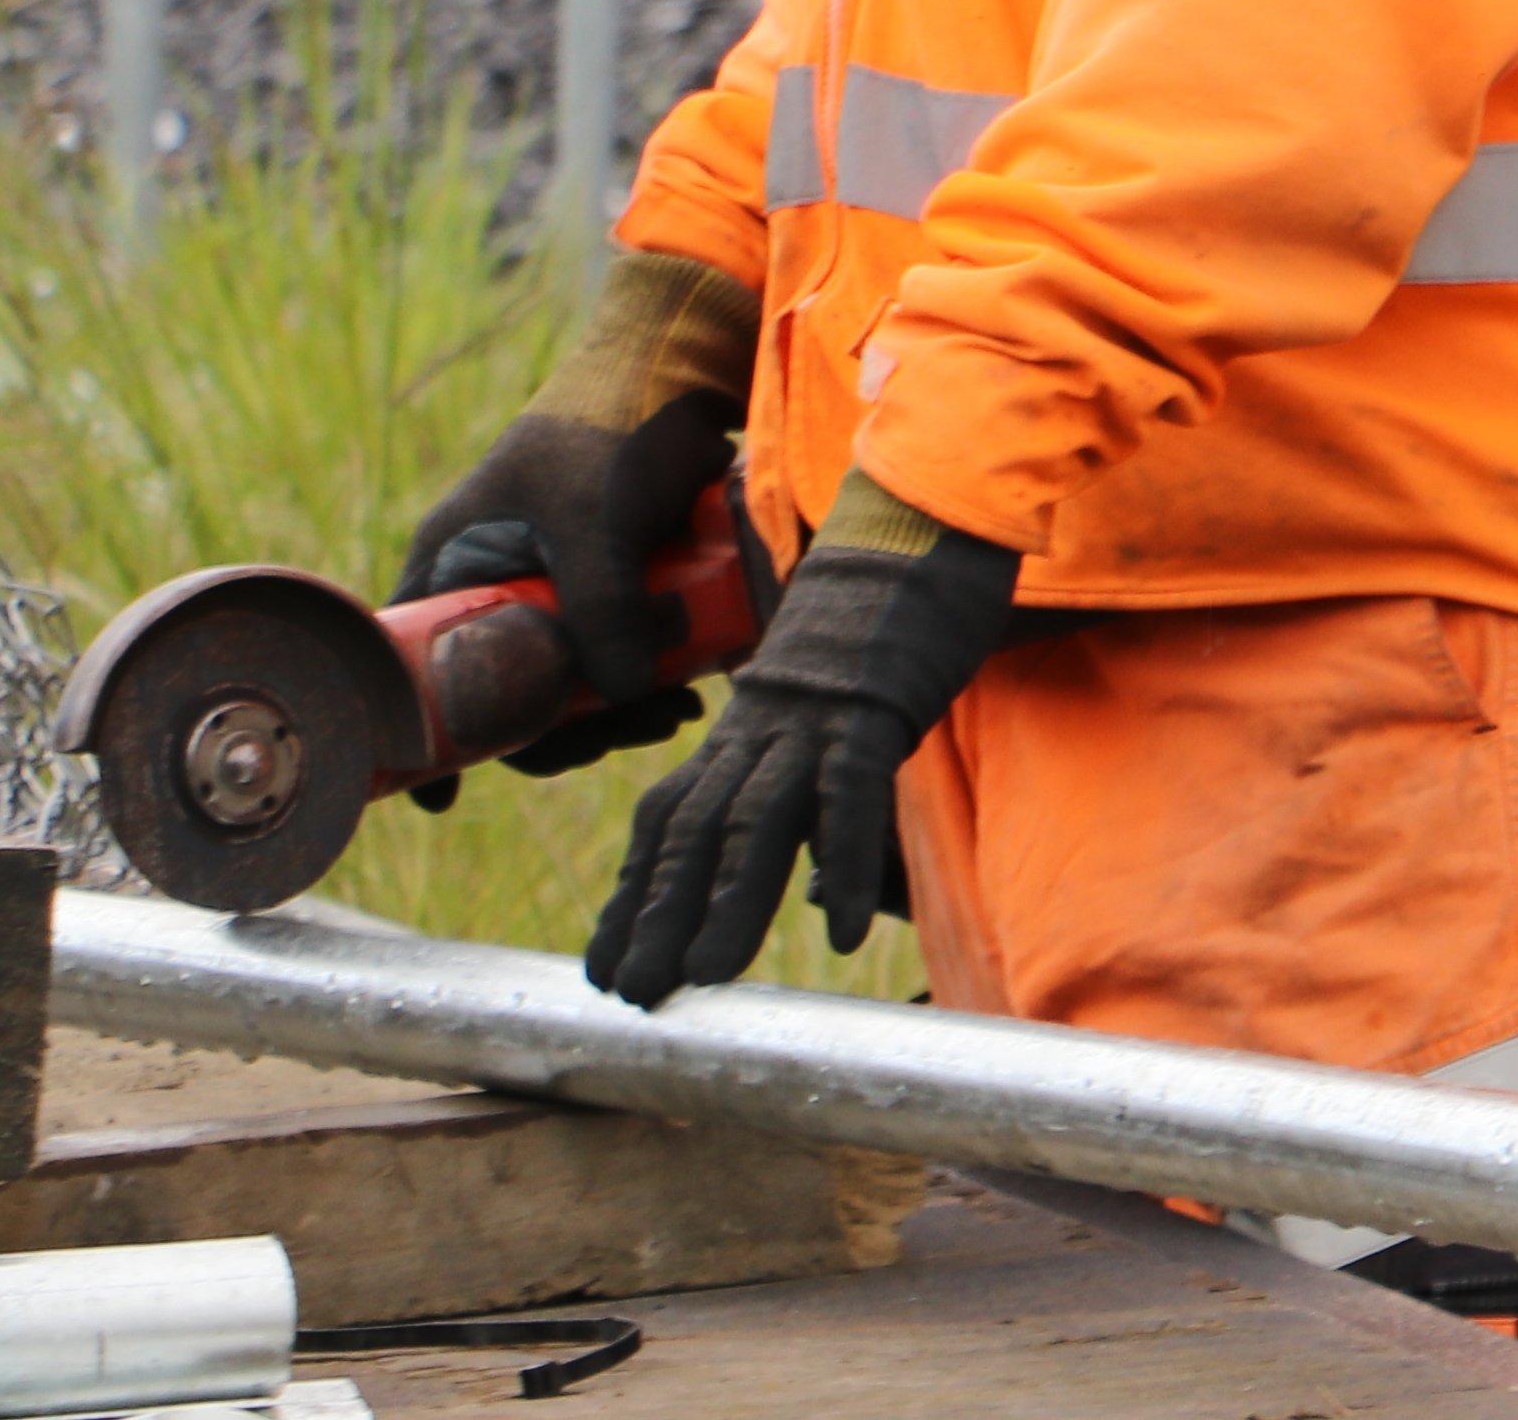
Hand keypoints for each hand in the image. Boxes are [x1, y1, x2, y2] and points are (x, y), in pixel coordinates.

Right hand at [395, 255, 756, 791]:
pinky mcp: (617, 583)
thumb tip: (619, 701)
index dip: (429, 731)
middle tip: (623, 734)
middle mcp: (497, 581)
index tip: (446, 792)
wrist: (685, 368)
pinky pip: (619, 652)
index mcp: (456, 562)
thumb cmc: (613, 428)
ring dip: (616, 710)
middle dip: (562, 726)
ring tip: (672, 711)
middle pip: (508, 688)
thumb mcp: (594, 521)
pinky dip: (646, 679)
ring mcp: (559, 584)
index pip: (418, 666)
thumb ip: (601, 609)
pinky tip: (688, 687)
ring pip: (571, 679)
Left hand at [586, 480, 1019, 1008]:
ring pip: (759, 820)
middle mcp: (759, 730)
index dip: (634, 893)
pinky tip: (832, 930)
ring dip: (729, 902)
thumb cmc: (877, 619)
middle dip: (658, 915)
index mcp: (741, 728)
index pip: (667, 819)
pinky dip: (839, 860)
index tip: (605, 964)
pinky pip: (852, 794)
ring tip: (705, 976)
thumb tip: (798, 870)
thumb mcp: (820, 697)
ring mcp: (814, 720)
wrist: (913, 524)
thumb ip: (795, 766)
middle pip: (696, 832)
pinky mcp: (875, 708)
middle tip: (629, 992)